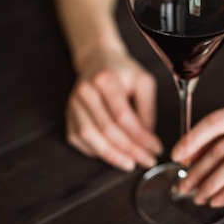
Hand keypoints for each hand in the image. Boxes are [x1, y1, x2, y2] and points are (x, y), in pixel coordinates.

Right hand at [66, 47, 162, 170]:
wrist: (97, 59)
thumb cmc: (122, 71)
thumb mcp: (143, 82)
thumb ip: (147, 109)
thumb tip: (148, 138)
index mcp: (105, 79)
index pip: (123, 115)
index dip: (140, 136)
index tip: (155, 148)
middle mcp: (85, 91)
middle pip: (107, 129)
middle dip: (129, 149)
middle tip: (146, 160)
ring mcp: (73, 104)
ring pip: (90, 137)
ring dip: (111, 155)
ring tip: (130, 163)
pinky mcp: (68, 115)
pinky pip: (79, 139)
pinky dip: (96, 151)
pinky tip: (112, 154)